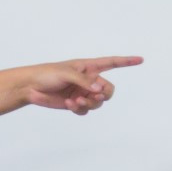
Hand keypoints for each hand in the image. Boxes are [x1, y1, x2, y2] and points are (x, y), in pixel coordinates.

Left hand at [23, 56, 142, 115]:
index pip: (111, 63)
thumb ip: (85, 82)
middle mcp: (88, 80)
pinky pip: (85, 110)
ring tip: (76, 100)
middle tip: (93, 95)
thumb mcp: (67, 73)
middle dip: (103, 95)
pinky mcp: (75, 103)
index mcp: (88, 67)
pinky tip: (70, 104)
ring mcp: (82, 92)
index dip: (126, 61)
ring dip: (89, 103)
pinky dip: (79, 109)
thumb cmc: (47, 74)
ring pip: (98, 102)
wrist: (31, 87)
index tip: (140, 60)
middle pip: (108, 90)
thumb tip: (99, 90)